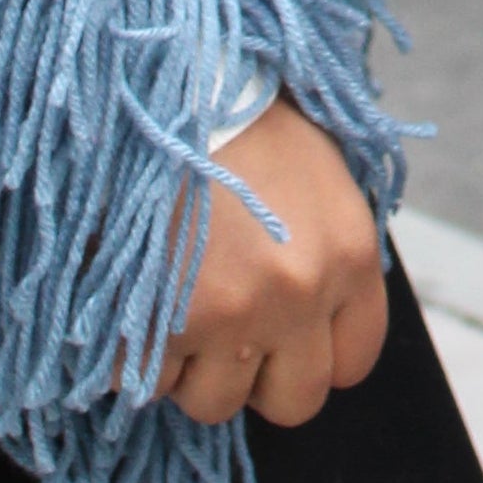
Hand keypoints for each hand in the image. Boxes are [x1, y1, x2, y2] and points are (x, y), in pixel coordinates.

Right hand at [157, 97, 389, 430]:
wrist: (166, 81)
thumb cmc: (238, 119)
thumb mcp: (320, 174)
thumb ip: (330, 249)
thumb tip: (322, 310)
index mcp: (349, 257)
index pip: (353, 362)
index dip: (314, 356)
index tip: (283, 340)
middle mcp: (299, 296)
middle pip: (293, 401)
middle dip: (257, 378)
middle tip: (224, 336)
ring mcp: (230, 316)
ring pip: (213, 402)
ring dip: (187, 368)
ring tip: (170, 305)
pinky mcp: (159, 323)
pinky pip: (141, 380)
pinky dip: (128, 356)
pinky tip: (129, 302)